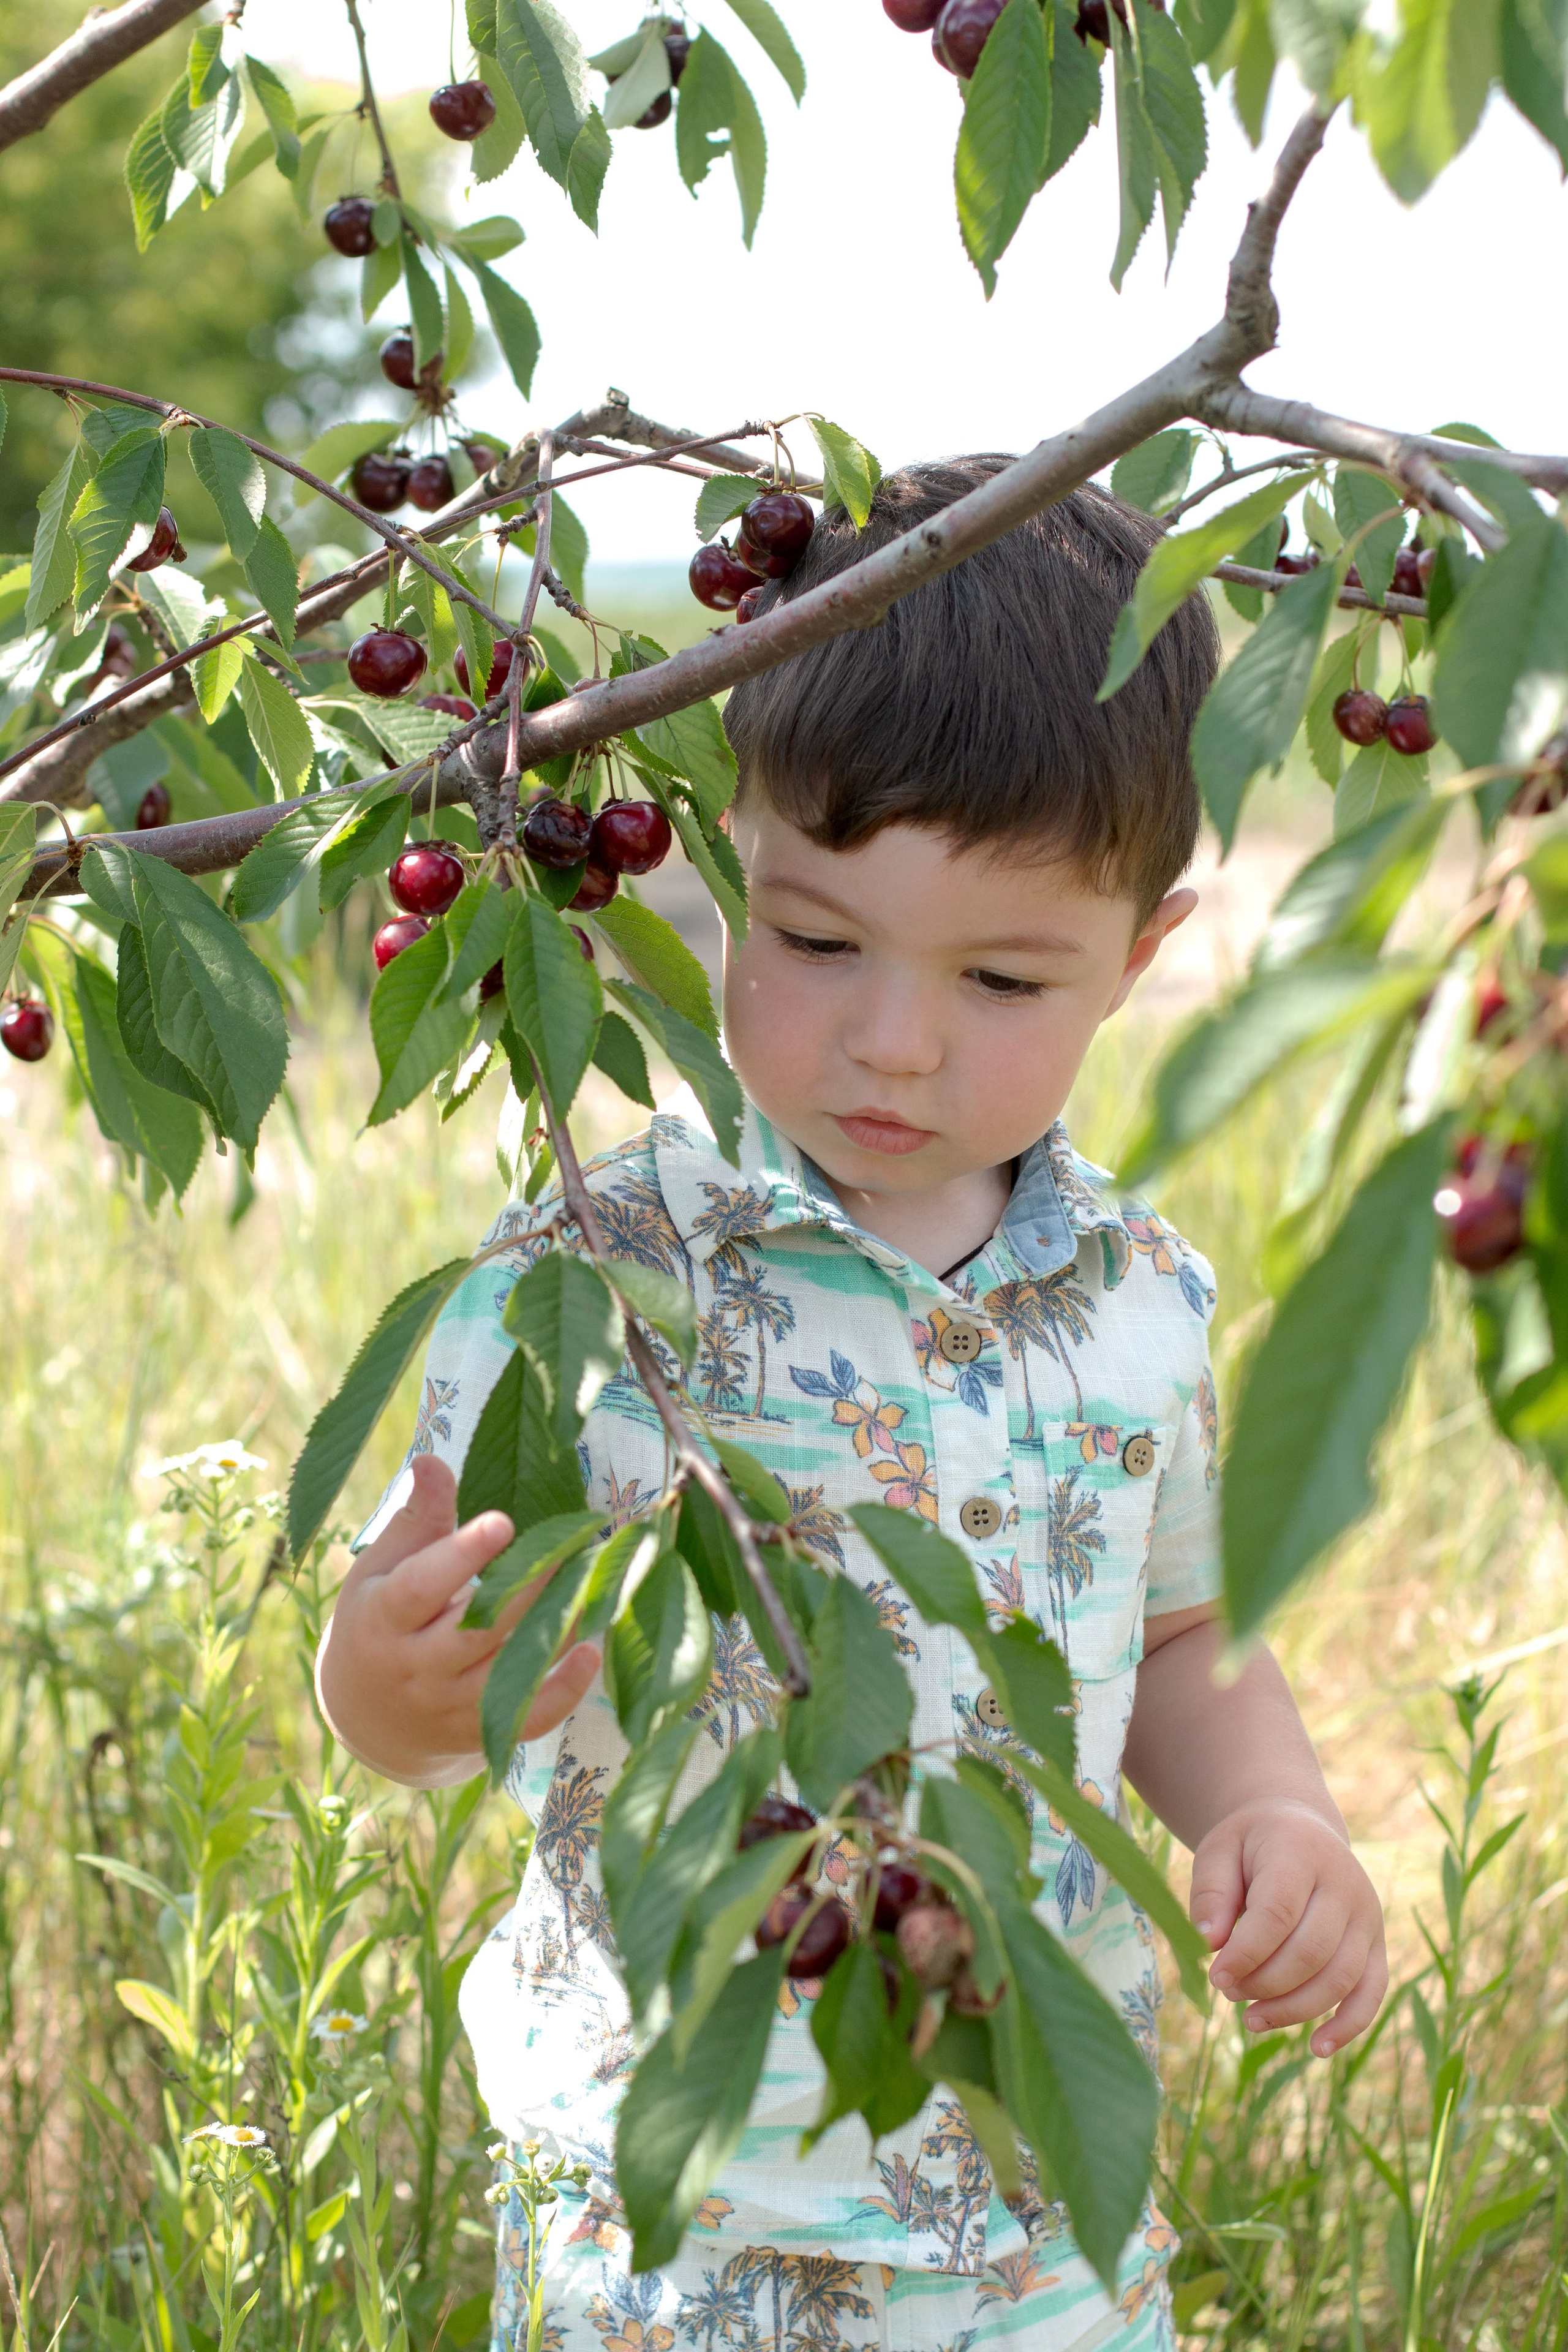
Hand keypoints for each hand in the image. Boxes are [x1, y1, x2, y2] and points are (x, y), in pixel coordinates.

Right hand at [315, 1453, 599, 1786]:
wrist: (366, 1716)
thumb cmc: (378, 1621)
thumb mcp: (381, 1569)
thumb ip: (417, 1519)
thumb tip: (432, 1459)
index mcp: (383, 1619)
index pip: (420, 1587)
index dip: (462, 1555)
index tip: (504, 1520)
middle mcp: (415, 1668)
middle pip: (477, 1628)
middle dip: (528, 1585)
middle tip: (574, 1542)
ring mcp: (447, 1706)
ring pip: (508, 1669)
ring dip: (556, 1627)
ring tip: (594, 1581)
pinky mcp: (478, 1734)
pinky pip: (526, 1717)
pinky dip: (563, 1690)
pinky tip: (592, 1651)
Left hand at [1188, 1798, 1386, 2057]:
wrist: (1299, 1830)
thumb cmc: (1251, 1846)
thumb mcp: (1219, 1851)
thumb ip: (1211, 1892)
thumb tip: (1210, 1943)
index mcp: (1301, 1853)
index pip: (1278, 1913)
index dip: (1246, 1953)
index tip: (1216, 1977)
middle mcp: (1345, 1884)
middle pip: (1310, 1951)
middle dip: (1265, 1983)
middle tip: (1228, 1992)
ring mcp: (1368, 1915)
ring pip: (1340, 1977)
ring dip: (1294, 2009)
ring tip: (1251, 2018)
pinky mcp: (1378, 1943)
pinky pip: (1372, 1992)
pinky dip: (1348, 2025)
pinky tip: (1317, 2048)